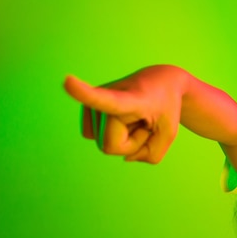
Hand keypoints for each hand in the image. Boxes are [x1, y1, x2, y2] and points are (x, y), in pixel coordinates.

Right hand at [63, 66, 183, 162]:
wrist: (161, 83)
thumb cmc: (166, 108)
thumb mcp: (169, 134)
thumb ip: (150, 154)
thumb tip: (123, 156)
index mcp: (129, 99)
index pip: (105, 100)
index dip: (84, 93)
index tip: (67, 81)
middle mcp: (106, 95)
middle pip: (111, 147)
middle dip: (132, 144)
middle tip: (144, 122)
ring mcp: (94, 102)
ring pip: (105, 146)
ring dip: (125, 139)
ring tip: (136, 117)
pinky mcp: (87, 110)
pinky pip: (99, 141)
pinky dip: (115, 137)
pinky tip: (124, 120)